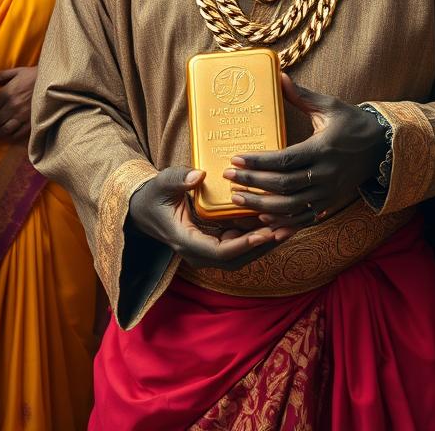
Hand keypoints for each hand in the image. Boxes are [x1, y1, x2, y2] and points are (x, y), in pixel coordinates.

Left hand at [0, 66, 36, 142]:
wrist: (55, 81)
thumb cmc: (36, 75)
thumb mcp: (18, 71)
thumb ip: (1, 75)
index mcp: (8, 93)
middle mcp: (13, 106)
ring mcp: (23, 116)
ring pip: (4, 129)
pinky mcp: (33, 121)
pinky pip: (19, 133)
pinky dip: (10, 136)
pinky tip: (5, 137)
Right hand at [128, 166, 285, 269]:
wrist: (145, 210)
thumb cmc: (154, 196)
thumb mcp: (162, 184)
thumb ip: (178, 179)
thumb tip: (199, 175)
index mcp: (187, 241)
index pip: (220, 251)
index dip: (244, 244)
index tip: (264, 233)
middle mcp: (199, 252)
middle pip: (237, 258)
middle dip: (263, 246)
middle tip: (287, 228)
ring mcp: (208, 250)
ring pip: (242, 255)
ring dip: (265, 243)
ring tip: (289, 225)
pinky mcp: (215, 243)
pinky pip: (240, 244)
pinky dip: (258, 236)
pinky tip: (276, 221)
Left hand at [223, 75, 387, 233]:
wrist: (383, 149)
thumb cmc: (353, 124)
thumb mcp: (329, 106)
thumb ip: (302, 95)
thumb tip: (280, 75)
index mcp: (322, 149)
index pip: (284, 159)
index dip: (259, 162)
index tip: (236, 159)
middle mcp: (325, 174)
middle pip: (283, 185)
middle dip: (253, 183)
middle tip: (230, 179)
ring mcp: (328, 193)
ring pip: (291, 207)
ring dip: (262, 206)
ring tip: (238, 200)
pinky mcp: (330, 204)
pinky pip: (304, 218)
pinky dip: (283, 223)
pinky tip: (263, 221)